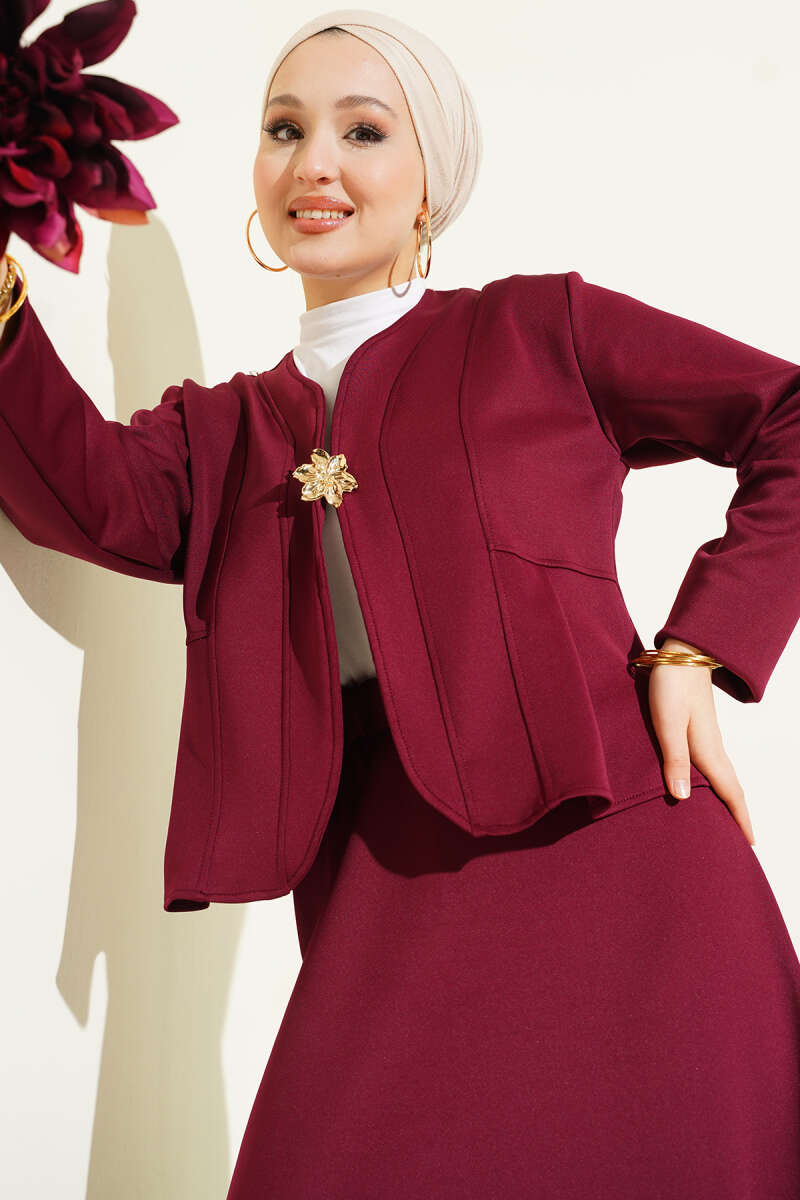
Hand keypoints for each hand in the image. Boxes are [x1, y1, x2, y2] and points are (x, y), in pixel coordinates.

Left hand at [648, 637, 754, 845]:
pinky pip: (714, 765)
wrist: (682, 652)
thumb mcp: (667, 723)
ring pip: (723, 776)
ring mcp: (708, 738)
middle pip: (731, 788)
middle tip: (742, 842)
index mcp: (708, 750)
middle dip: (738, 816)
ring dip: (728, 799)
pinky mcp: (699, 729)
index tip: (749, 845)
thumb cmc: (671, 685)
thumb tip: (684, 797)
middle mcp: (713, 747)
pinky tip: (705, 785)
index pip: (729, 792)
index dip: (739, 819)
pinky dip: (717, 783)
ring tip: (727, 821)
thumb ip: (674, 758)